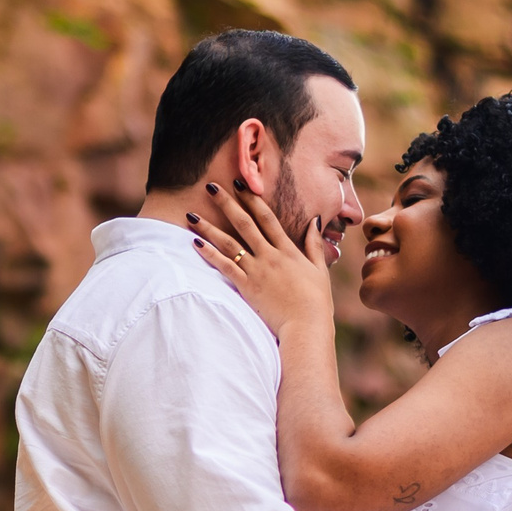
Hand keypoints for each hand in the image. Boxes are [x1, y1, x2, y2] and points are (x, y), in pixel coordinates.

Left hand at [188, 179, 335, 339]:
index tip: (240, 184)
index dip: (252, 199)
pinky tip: (195, 243)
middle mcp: (270, 256)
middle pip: (244, 224)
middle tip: (211, 186)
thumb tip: (314, 220)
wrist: (306, 327)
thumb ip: (314, 244)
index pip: (267, 218)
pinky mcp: (247, 287)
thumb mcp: (320, 269)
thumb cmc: (316, 302)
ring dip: (209, 227)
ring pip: (229, 244)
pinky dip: (209, 254)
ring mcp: (257, 271)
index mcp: (288, 250)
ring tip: (191, 215)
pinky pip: (224, 267)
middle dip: (226, 203)